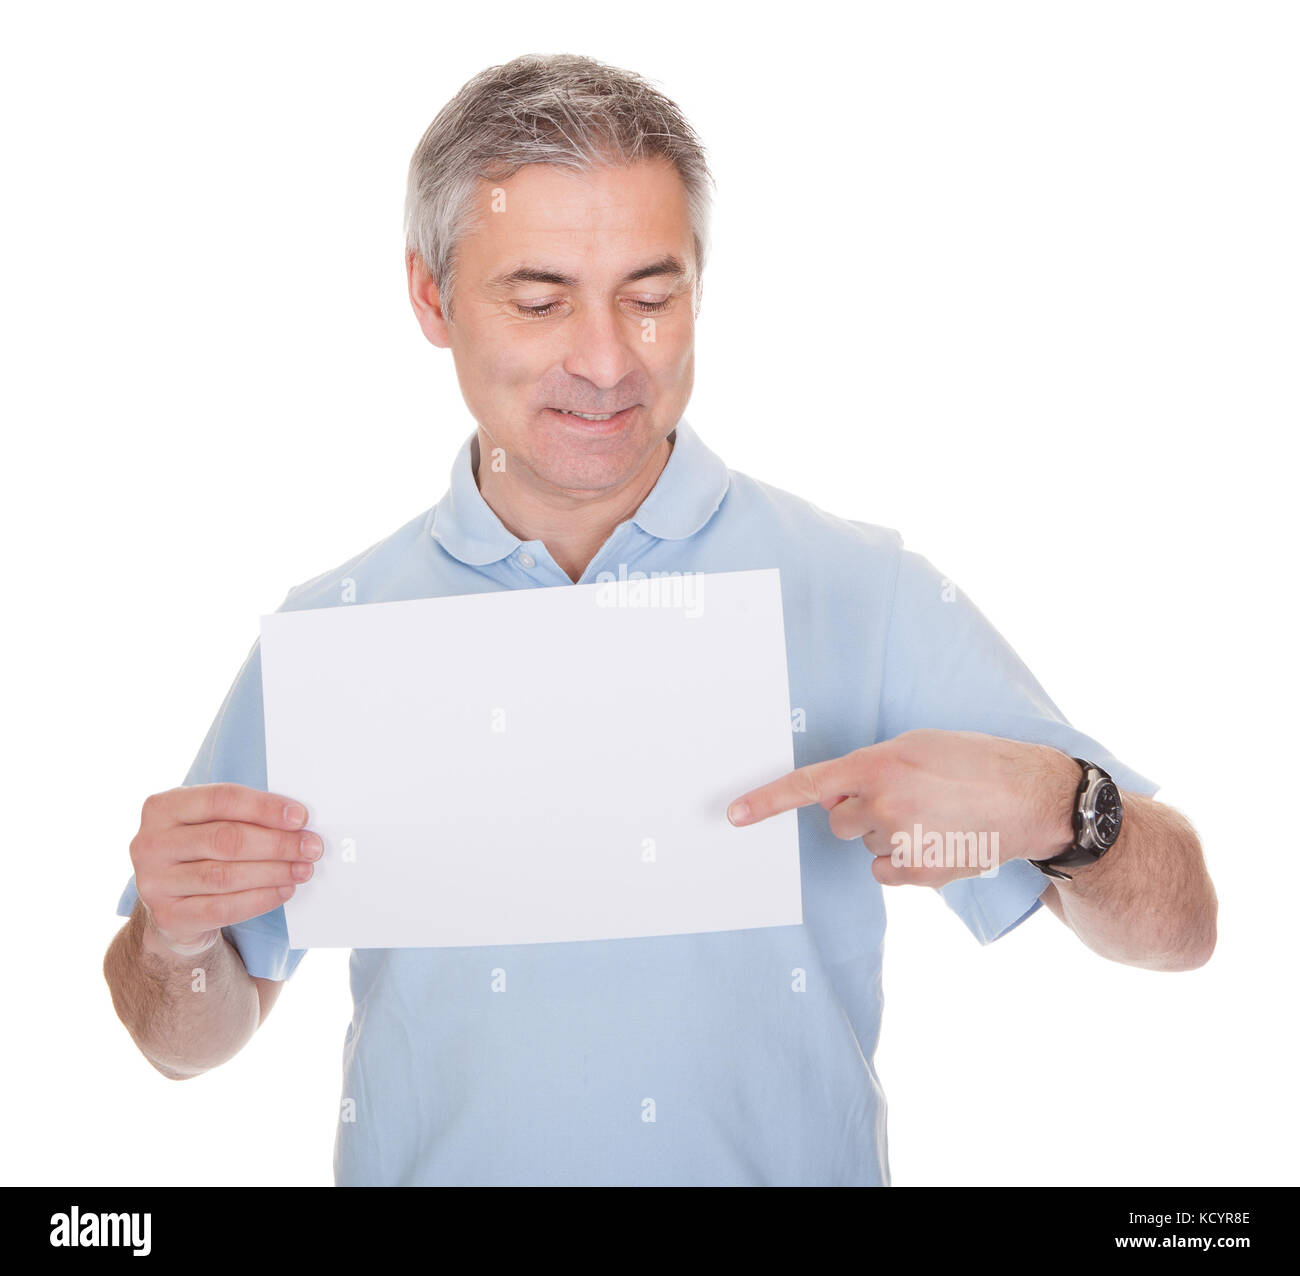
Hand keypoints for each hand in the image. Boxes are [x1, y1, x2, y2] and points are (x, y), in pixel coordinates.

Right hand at [130, 783, 320, 950]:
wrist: (173, 905)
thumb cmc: (201, 852)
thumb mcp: (209, 823)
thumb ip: (242, 815)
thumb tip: (297, 820)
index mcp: (162, 807)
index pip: (220, 800)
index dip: (264, 808)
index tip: (300, 817)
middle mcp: (150, 843)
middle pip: (225, 839)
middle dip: (276, 843)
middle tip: (311, 846)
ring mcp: (154, 882)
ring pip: (225, 875)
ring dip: (274, 872)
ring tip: (304, 869)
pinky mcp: (168, 916)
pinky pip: (222, 908)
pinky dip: (259, 899)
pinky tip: (284, 891)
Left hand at [726, 728, 1076, 887]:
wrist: (1032, 796)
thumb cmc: (974, 763)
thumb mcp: (918, 746)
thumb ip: (870, 768)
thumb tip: (833, 797)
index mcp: (878, 764)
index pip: (808, 785)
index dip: (767, 801)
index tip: (733, 816)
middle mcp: (883, 804)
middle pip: (840, 821)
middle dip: (860, 813)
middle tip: (905, 800)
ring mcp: (901, 842)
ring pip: (866, 846)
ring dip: (888, 835)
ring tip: (934, 817)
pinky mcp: (920, 874)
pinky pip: (884, 873)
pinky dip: (903, 862)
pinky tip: (937, 842)